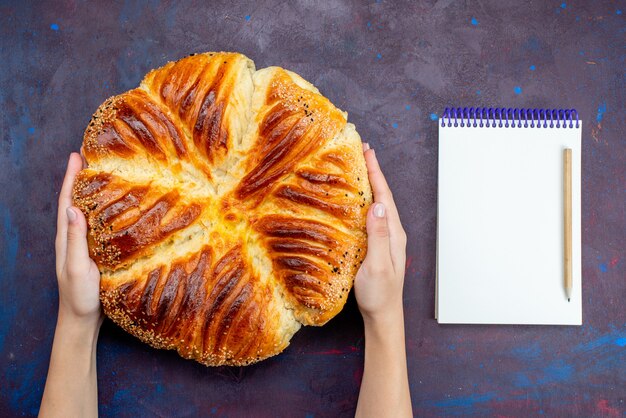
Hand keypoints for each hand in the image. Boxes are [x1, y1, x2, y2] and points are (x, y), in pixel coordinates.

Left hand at [55, 152, 101, 327]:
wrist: (81, 320)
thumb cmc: (78, 296)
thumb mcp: (77, 266)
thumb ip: (76, 239)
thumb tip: (73, 208)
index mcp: (66, 238)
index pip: (67, 201)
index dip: (70, 178)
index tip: (77, 156)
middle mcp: (73, 238)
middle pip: (76, 201)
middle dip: (81, 179)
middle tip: (92, 158)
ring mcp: (84, 246)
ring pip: (88, 213)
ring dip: (93, 193)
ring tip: (105, 175)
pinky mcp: (95, 254)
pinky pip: (99, 226)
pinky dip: (105, 211)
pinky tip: (117, 209)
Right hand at [354, 143, 406, 323]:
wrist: (383, 316)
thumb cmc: (380, 294)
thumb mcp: (378, 265)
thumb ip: (378, 236)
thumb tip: (377, 205)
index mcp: (393, 233)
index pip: (384, 196)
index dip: (376, 173)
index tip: (368, 152)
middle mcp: (391, 232)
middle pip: (381, 196)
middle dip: (372, 173)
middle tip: (361, 153)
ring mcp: (384, 239)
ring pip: (376, 205)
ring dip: (367, 186)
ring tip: (356, 170)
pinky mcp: (375, 246)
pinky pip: (369, 217)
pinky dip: (361, 203)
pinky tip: (351, 202)